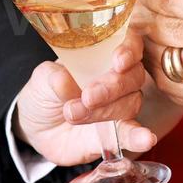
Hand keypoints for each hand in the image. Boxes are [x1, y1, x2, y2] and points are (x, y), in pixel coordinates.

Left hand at [12, 34, 155, 165]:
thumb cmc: (45, 93)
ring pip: (130, 103)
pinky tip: (146, 139)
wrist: (36, 128)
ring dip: (105, 111)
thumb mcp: (42, 79)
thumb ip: (53, 77)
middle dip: (111, 87)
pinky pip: (132, 134)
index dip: (129, 50)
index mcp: (102, 56)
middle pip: (133, 76)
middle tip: (87, 97)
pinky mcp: (116, 134)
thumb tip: (64, 80)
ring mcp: (119, 106)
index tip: (118, 62)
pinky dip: (139, 137)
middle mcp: (117, 79)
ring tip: (74, 114)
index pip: (130, 44)